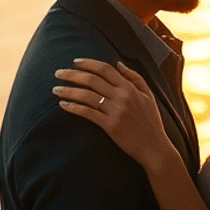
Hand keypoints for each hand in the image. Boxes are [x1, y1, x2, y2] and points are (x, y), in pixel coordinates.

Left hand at [53, 58, 171, 170]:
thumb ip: (135, 78)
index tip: (75, 62)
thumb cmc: (151, 123)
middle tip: (58, 73)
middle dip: (72, 74)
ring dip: (68, 90)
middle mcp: (122, 96)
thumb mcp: (148, 96)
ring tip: (55, 89)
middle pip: (92, 79)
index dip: (88, 63)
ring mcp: (115, 111)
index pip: (105, 69)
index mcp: (130, 87)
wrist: (155, 148)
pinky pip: (87, 113)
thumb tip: (119, 64)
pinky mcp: (110, 126)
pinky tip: (62, 105)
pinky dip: (73, 107)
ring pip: (86, 95)